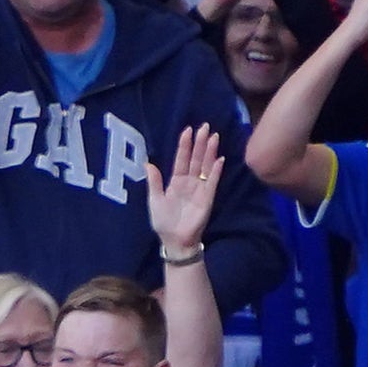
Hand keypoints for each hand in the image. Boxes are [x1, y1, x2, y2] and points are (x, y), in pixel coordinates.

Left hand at [147, 122, 222, 261]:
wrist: (175, 240)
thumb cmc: (163, 221)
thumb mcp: (155, 200)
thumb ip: (154, 182)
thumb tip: (148, 163)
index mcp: (175, 181)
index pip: (181, 159)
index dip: (184, 145)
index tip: (187, 130)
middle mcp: (189, 182)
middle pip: (195, 159)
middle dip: (200, 143)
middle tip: (205, 126)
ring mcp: (199, 188)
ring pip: (205, 166)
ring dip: (210, 152)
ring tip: (214, 137)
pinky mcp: (207, 197)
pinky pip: (212, 181)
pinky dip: (215, 170)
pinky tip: (219, 159)